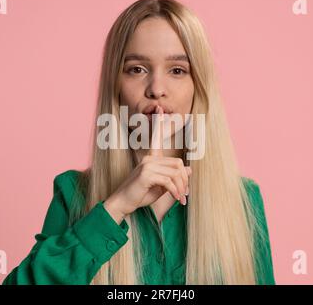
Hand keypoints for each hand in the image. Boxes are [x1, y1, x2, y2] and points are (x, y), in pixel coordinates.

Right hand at [104, 105, 190, 220]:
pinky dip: (175, 191)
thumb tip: (189, 169)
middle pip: (177, 163)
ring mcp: (147, 165)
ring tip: (181, 199)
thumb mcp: (160, 186)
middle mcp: (148, 159)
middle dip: (184, 180)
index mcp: (150, 158)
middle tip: (185, 194)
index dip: (159, 123)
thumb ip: (173, 177)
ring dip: (180, 187)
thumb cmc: (140, 195)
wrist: (123, 203)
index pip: (156, 138)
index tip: (159, 109)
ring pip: (175, 173)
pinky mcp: (146, 174)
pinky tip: (176, 199)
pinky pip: (168, 181)